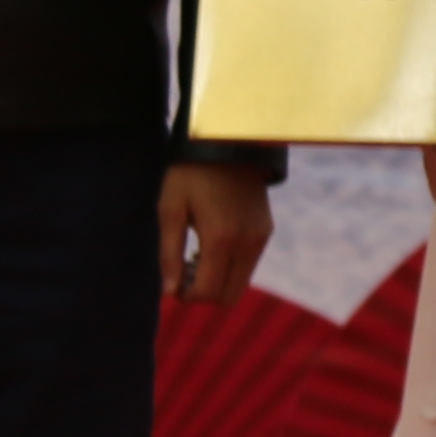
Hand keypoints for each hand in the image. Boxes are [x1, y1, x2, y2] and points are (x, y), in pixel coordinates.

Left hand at [160, 159, 271, 304]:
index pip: (206, 292)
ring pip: (240, 284)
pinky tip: (213, 243)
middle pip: (227, 297)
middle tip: (183, 270)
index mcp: (220, 238)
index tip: (172, 281)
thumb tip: (170, 292)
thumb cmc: (190, 172)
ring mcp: (259, 237)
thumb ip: (169, 253)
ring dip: (217, 281)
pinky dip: (230, 267)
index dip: (185, 296)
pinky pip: (248, 265)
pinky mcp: (266, 231)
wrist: (227, 140)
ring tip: (196, 255)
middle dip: (203, 292)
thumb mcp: (170, 208)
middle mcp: (246, 243)